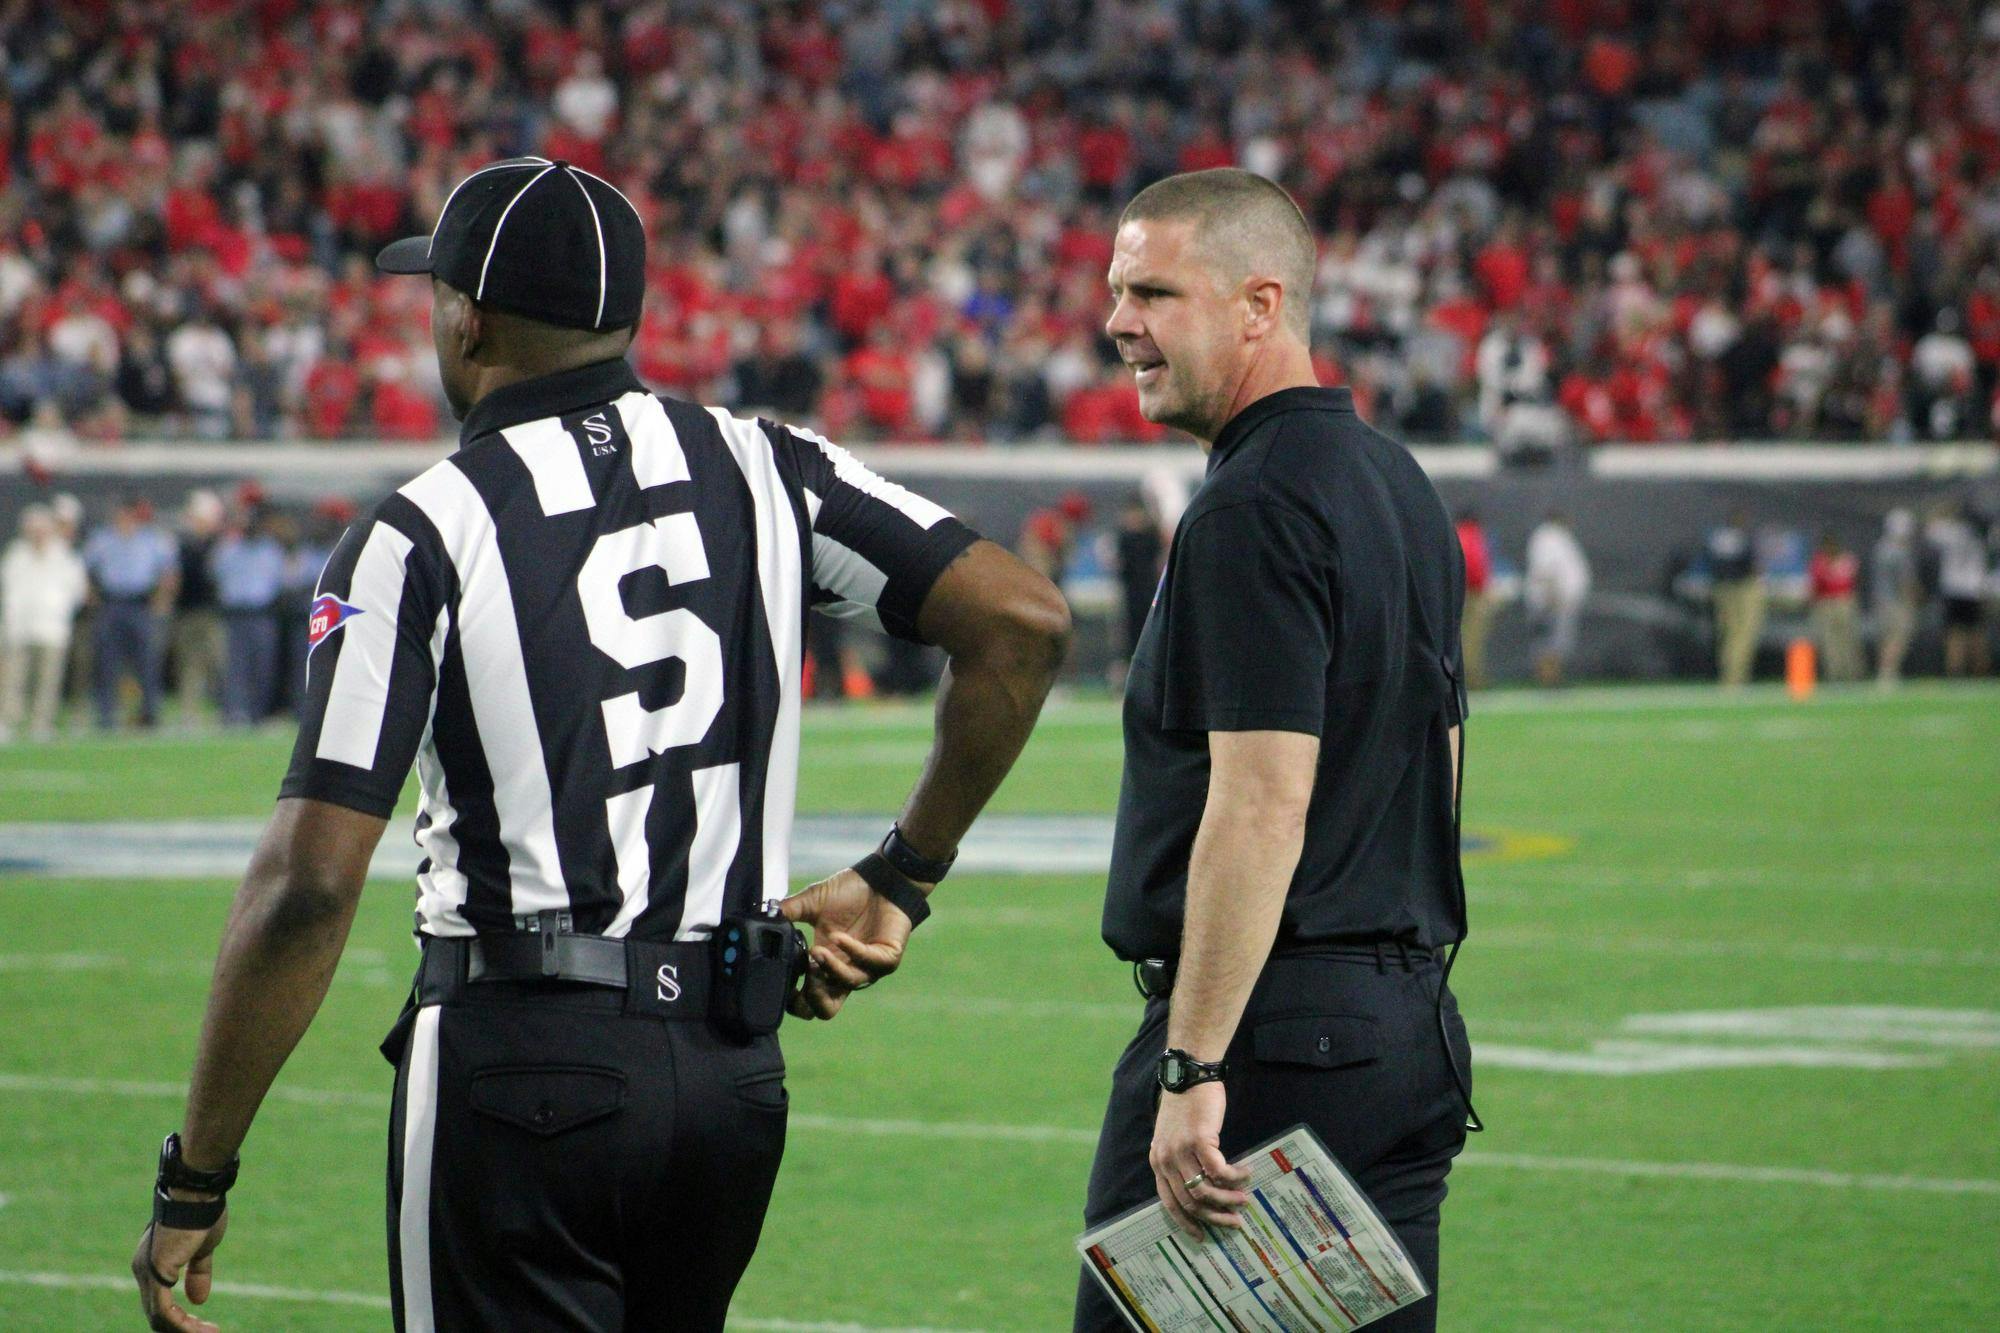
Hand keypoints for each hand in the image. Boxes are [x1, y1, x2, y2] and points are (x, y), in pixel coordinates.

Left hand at [131, 1204, 227, 1331]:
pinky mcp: (157, 1272)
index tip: (206, 1325)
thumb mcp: (203, 1249)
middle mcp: (143, 1270)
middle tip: (210, 1332)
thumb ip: (198, 1273)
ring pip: (159, 1317)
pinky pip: (163, 1310)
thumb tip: (199, 1300)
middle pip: (157, 1314)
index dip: (182, 1318)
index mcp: (152, 1263)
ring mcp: (147, 1272)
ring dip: (185, 1330)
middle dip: (184, 1328)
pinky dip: (180, 1324)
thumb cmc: (202, 1213)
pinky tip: (197, 1329)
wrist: (198, 1194)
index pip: (160, 1302)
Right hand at [777, 867, 920, 1019]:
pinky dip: (852, 951)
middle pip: (827, 1009)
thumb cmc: (848, 893)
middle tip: (803, 978)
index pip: (808, 1001)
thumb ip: (788, 912)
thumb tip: (761, 916)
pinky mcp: (888, 957)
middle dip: (811, 999)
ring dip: (829, 968)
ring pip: (846, 983)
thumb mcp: (811, 903)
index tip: (779, 983)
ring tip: (817, 950)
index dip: (793, 1001)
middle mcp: (845, 972)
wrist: (881, 878)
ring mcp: (868, 968)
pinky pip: (869, 963)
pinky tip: (838, 936)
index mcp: (825, 966)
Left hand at [1150, 1082, 1250, 1238]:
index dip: (1187, 1222)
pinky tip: (1246, 1172)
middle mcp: (1165, 1160)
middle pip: (1190, 1202)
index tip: (1202, 1235)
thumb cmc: (1186, 1106)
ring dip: (1228, 1198)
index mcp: (1158, 1162)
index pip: (1169, 1203)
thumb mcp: (1174, 1137)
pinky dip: (1235, 1176)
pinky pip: (1220, 1171)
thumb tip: (1201, 1188)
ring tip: (1244, 1198)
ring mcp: (1181, 1151)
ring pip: (1205, 1191)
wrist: (1189, 1076)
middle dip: (1214, 1217)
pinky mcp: (1199, 1141)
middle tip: (1235, 1221)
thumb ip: (1180, 1161)